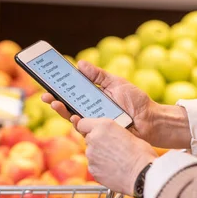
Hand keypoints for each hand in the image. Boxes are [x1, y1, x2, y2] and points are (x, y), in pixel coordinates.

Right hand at [42, 61, 158, 141]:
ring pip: (73, 117)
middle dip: (54, 100)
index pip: (71, 92)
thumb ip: (98, 76)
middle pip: (68, 105)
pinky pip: (85, 129)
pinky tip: (73, 116)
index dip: (59, 87)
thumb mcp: (116, 83)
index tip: (47, 80)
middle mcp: (90, 110)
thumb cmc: (136, 101)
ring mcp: (94, 122)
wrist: (151, 120)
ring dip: (62, 111)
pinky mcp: (100, 133)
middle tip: (45, 95)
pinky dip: (78, 122)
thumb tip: (79, 64)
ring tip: (55, 103)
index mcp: (92, 97)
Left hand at [76, 118, 157, 194]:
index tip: (91, 130)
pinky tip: (114, 169)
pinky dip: (101, 167)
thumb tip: (108, 136)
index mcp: (103, 126)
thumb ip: (111, 132)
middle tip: (112, 148)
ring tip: (116, 160)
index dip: (87, 127)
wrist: (142, 175)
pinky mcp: (92, 169)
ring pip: (91, 153)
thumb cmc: (141, 154)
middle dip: (97, 142)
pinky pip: (94, 166)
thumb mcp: (127, 133)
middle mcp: (93, 138)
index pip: (82, 123)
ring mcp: (91, 155)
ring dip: (100, 155)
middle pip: (89, 139)